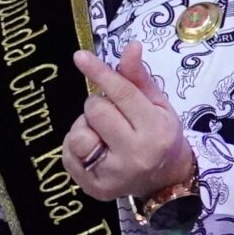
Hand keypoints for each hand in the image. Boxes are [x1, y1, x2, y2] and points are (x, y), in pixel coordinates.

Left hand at [61, 42, 190, 201]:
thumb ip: (138, 77)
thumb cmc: (161, 135)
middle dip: (99, 105)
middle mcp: (134, 156)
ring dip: (85, 126)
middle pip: (96, 110)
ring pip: (78, 134)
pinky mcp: (93, 188)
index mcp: (155, 131)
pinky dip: (76, 145)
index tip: (80, 57)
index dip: (99, 72)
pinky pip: (68, 154)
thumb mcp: (159, 104)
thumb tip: (130, 46)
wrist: (165, 180)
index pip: (121, 94)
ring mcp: (112, 175)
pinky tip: (95, 148)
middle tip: (112, 113)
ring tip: (102, 133)